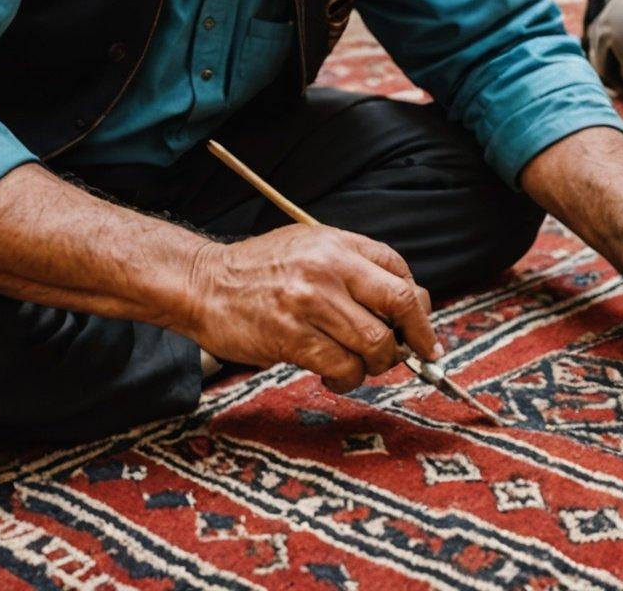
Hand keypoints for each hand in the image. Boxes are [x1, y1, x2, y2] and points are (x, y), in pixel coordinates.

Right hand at [180, 224, 437, 392]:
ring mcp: (311, 302)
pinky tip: (336, 377)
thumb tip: (405, 305)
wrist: (202, 283)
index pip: (399, 271)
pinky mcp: (292, 337)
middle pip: (400, 303)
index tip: (421, 329)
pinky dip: (348, 379)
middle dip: (416, 336)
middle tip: (416, 354)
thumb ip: (353, 268)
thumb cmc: (258, 271)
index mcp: (338, 243)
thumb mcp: (310, 248)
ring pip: (376, 343)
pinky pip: (343, 367)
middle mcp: (329, 267)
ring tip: (361, 366)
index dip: (418, 306)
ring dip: (377, 364)